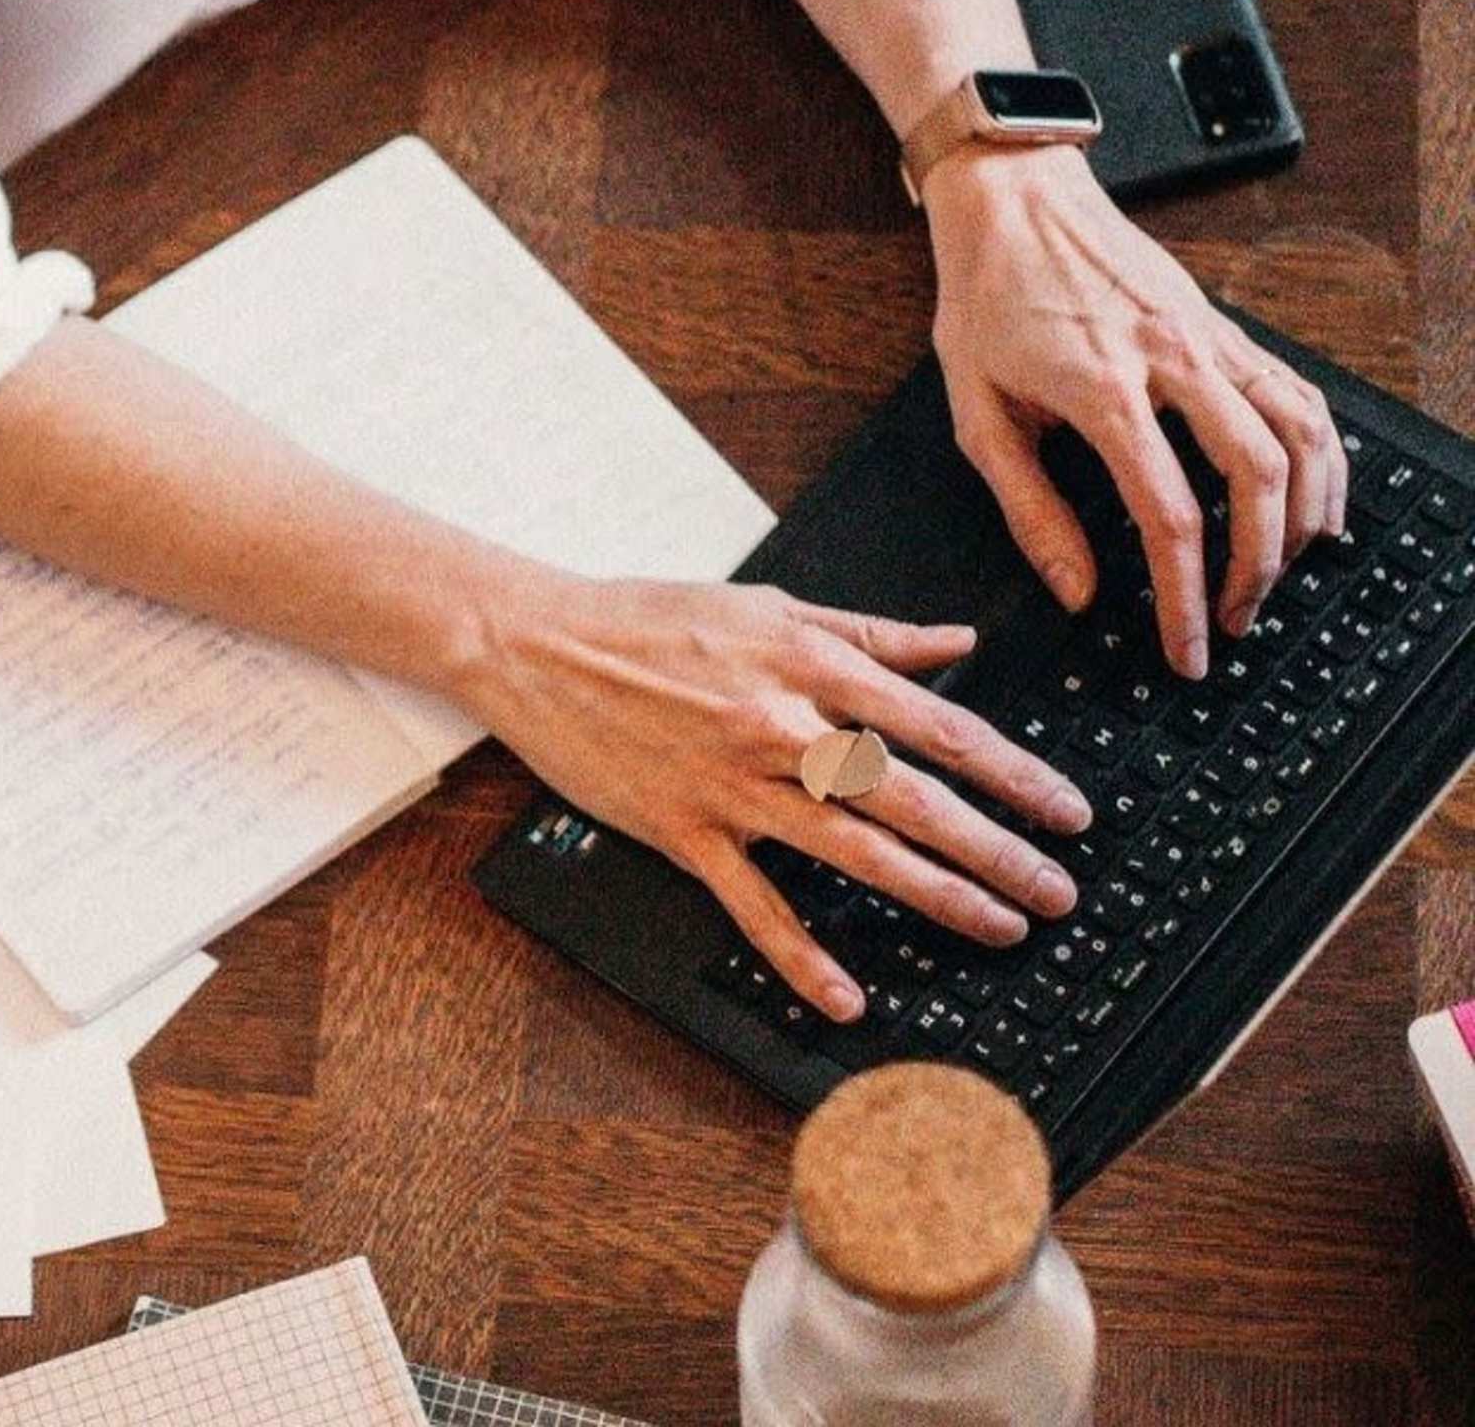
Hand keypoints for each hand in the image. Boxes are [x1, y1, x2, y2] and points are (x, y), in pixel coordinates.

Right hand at [463, 569, 1089, 1019]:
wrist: (534, 641)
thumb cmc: (646, 617)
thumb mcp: (768, 603)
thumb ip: (871, 631)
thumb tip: (960, 645)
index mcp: (809, 662)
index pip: (940, 728)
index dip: (1016, 775)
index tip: (1067, 811)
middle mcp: (781, 726)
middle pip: (915, 799)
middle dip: (999, 850)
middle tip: (1058, 889)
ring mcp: (733, 785)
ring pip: (856, 851)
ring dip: (938, 896)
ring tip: (999, 926)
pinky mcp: (684, 830)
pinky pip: (755, 905)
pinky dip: (802, 957)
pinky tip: (849, 997)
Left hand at [924, 144, 1345, 674]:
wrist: (1014, 199)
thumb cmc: (986, 300)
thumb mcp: (973, 409)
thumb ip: (1026, 506)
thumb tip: (1076, 589)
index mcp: (1101, 387)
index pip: (1166, 515)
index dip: (1183, 597)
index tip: (1186, 648)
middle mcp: (1172, 360)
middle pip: (1255, 479)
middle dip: (1257, 567)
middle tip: (1234, 620)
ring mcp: (1212, 339)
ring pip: (1300, 437)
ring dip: (1304, 518)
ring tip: (1278, 575)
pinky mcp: (1231, 327)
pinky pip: (1302, 398)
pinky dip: (1324, 458)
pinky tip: (1315, 504)